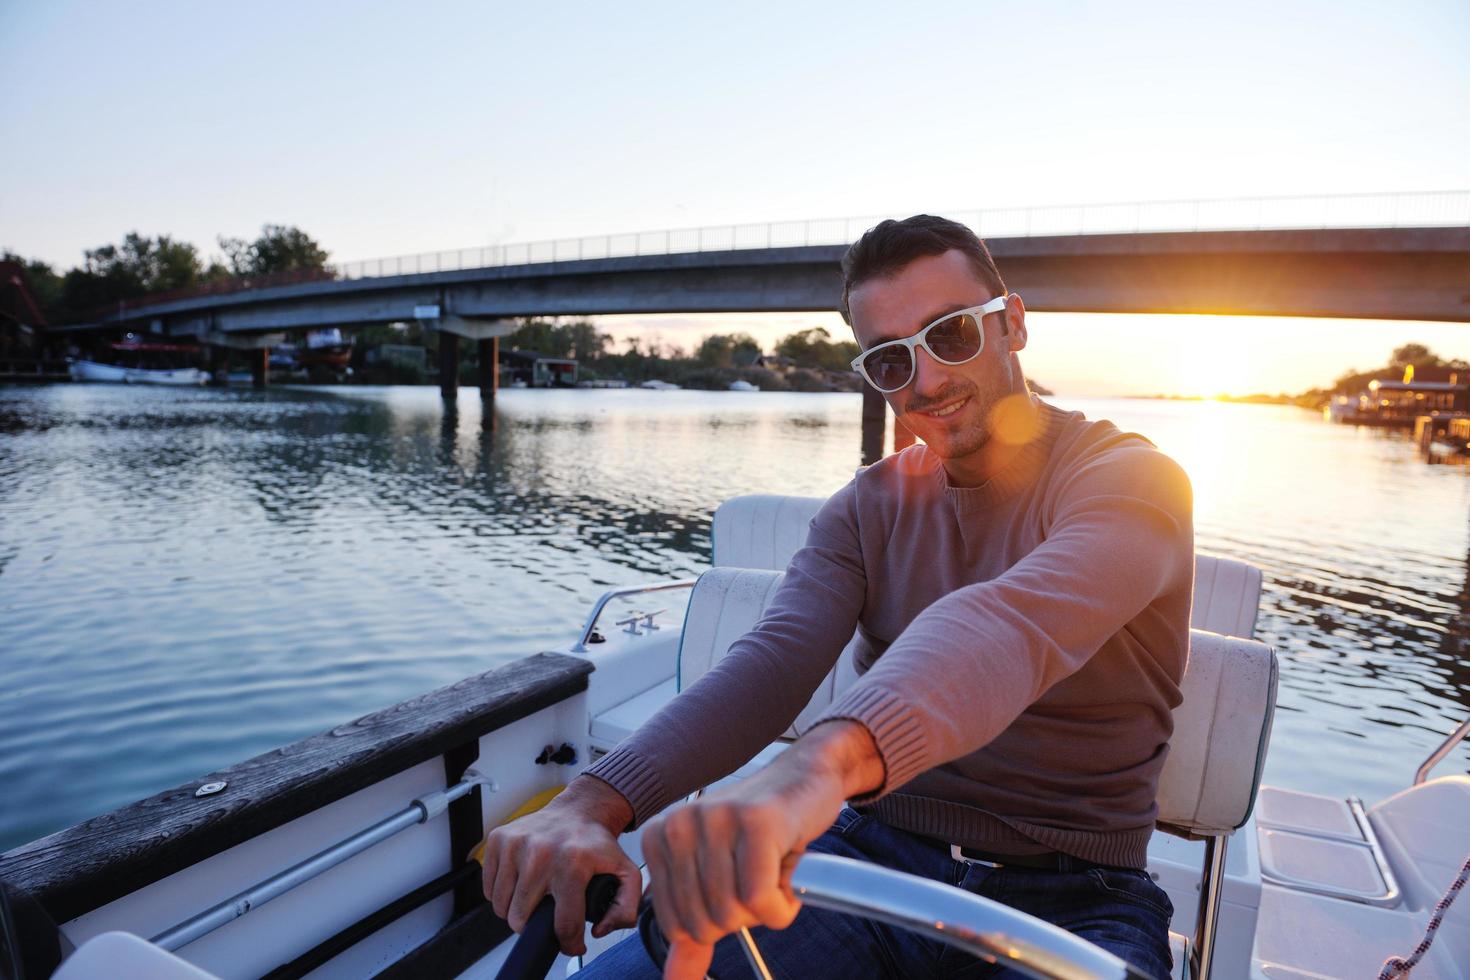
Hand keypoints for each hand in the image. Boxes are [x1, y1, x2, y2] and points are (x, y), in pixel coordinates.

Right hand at [481, 775, 640, 954]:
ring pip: (501, 907)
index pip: (564, 923)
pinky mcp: (498, 840)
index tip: (571, 943)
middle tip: (548, 911)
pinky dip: (501, 893)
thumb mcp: (625, 872)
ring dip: (515, 910)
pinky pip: (489, 888)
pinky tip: (520, 882)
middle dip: (535, 925)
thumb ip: (626, 907)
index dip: (568, 942)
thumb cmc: (597, 843)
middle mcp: (540, 853)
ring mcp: (515, 845)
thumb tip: (600, 930)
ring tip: (534, 896)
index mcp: (572, 863)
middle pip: (521, 919)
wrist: (579, 809)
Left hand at [642, 721, 882, 978]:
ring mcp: (716, 820)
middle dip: (745, 914)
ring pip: (734, 913)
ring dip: (769, 907)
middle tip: (759, 874)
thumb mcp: (718, 877)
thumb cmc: (762, 831)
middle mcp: (678, 826)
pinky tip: (788, 872)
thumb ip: (693, 928)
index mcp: (659, 839)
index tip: (736, 884)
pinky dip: (784, 905)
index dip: (717, 920)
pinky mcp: (755, 822)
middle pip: (706, 923)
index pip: (675, 926)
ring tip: (774, 866)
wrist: (805, 777)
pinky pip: (761, 899)